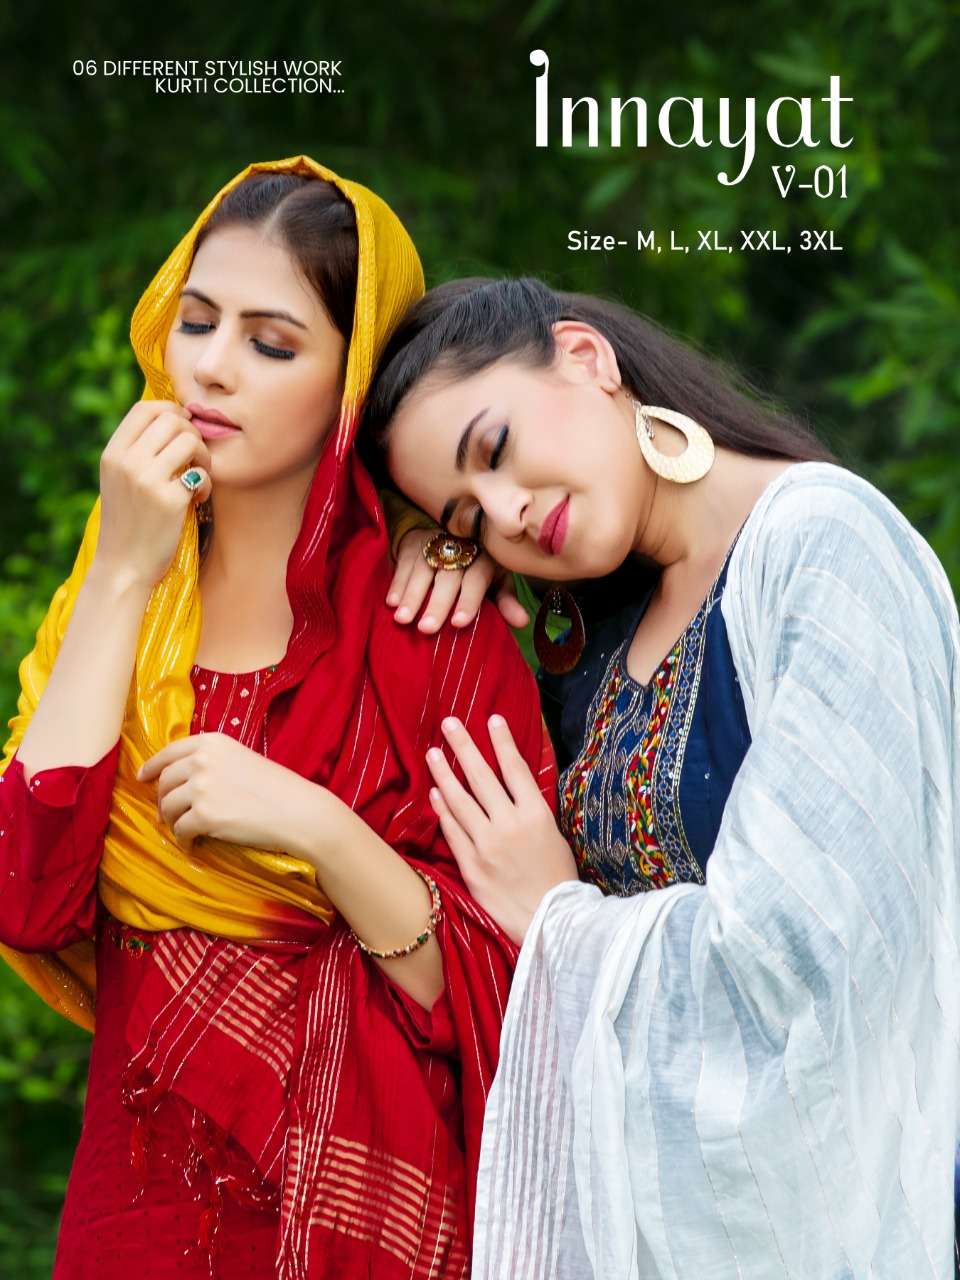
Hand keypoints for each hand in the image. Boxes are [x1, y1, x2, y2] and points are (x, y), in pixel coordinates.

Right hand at [94, 400, 212, 589]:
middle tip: (195, 458)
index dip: (171, 411)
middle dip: (192, 434)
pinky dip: (206, 485)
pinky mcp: (169, 501)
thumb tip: (173, 418)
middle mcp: (127, 462)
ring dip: (203, 457)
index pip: (145, 408)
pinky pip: (201, 474)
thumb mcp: (118, 480)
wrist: (123, 567)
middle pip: (172, 419)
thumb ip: (137, 451)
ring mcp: (147, 480)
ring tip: (198, 478)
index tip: (183, 430)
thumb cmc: (128, 522)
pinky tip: (197, 501)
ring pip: (190, 441)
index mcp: (112, 453)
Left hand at [138, 732, 326, 857]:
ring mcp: (201, 787)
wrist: (298, 811)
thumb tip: (181, 783)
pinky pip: (179, 830)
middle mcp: (202, 760)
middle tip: (169, 814)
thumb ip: (212, 763)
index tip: (142, 777)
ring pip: (167, 807)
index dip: (152, 766)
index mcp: (212, 742)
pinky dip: (184, 840)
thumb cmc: (277, 787)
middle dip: (163, 799)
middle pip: (164, 781)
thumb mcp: (241, 759)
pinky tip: (195, 844)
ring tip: (185, 829)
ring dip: (172, 821)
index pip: (168, 752)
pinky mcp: (203, 815)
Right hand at [388, 528, 529, 633]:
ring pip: (423, 569)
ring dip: (412, 595)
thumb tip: (523, 622)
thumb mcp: (494, 582)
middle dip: (437, 603)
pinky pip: (403, 564)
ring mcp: (435, 542)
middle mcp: (461, 548)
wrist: (451, 536)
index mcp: (485, 558)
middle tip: (426, 629)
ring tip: (402, 619)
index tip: (458, 623)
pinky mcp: (414, 542)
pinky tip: (391, 602)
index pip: (477, 579)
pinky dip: (397, 584)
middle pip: (448, 576)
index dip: (469, 600)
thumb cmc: (476, 570)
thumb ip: (505, 601)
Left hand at [426, 715, 577, 943]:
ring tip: (433, 752)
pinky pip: (453, 831)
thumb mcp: (555, 837)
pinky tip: (436, 792)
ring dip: (445, 773)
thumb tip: (514, 786)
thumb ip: (532, 811)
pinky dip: (443, 810)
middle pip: (482, 777)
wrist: (550, 923)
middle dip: (464, 747)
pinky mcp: (471, 866)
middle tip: (449, 724)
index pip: (515, 769)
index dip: (502, 742)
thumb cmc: (558, 880)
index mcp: (537, 815)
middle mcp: (510, 825)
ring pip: (460, 801)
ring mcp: (487, 845)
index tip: (492, 718)